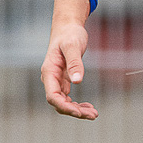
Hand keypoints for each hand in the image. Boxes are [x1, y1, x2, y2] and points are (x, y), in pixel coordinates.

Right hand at [42, 0, 97, 119]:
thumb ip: (74, 62)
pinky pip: (68, 97)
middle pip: (58, 102)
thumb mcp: (72, 45)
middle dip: (74, 111)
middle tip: (93, 115)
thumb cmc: (69, 34)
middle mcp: (51, 78)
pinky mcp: (64, 79)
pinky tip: (89, 107)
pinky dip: (77, 104)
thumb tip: (77, 81)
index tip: (78, 112)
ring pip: (64, 102)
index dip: (64, 106)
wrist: (68, 26)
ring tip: (94, 114)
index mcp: (49, 71)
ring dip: (77, 110)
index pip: (52, 96)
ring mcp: (57, 80)